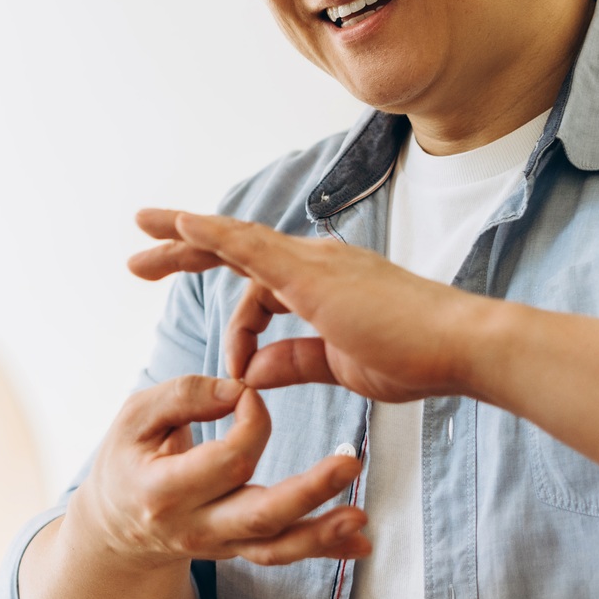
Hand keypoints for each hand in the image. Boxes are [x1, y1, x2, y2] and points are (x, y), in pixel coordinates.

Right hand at [64, 373, 370, 568]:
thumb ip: (183, 395)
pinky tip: (360, 544)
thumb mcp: (136, 416)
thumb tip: (238, 389)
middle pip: (259, 515)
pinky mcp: (237, 550)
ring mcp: (218, 545)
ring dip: (323, 534)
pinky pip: (281, 553)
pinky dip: (322, 550)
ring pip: (275, 546)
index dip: (252, 422)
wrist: (114, 525)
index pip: (225, 460)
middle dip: (310, 491)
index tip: (253, 394)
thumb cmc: (128, 458)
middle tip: (351, 463)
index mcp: (163, 489)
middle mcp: (193, 527)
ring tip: (361, 519)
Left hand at [129, 209, 484, 403]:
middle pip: (236, 248)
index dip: (233, 317)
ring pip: (233, 242)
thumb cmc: (416, 359)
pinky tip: (180, 224)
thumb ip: (294, 363)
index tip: (227, 363)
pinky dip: (213, 233)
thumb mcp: (340, 366)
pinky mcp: (312, 273)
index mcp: (322, 283)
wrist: (461, 348)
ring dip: (182, 244)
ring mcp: (313, 262)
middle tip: (137, 258)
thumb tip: (249, 373)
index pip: (259, 285)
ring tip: (138, 251)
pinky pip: (250, 244)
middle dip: (183, 250)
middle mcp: (314, 261)